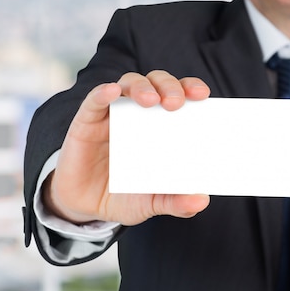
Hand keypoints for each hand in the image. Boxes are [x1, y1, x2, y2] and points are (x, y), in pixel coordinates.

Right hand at [43, 70, 211, 224]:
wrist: (86, 207)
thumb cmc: (125, 197)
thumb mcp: (152, 203)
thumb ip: (176, 202)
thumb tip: (202, 201)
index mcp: (163, 126)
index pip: (181, 96)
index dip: (192, 88)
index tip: (203, 95)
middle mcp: (140, 113)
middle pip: (158, 83)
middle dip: (169, 87)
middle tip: (175, 103)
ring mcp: (113, 115)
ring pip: (129, 84)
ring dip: (141, 87)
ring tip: (151, 100)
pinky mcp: (86, 121)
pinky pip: (94, 101)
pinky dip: (103, 93)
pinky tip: (112, 92)